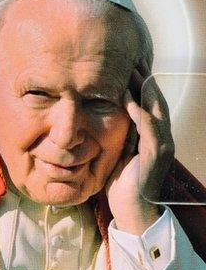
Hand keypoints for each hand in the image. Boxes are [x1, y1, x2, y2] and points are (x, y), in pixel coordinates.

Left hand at [105, 59, 173, 234]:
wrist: (130, 209)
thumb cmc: (121, 180)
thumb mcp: (119, 150)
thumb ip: (120, 132)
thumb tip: (106, 111)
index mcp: (154, 134)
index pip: (150, 102)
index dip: (140, 83)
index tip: (126, 65)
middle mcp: (163, 137)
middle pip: (155, 100)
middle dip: (143, 80)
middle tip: (130, 60)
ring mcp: (162, 145)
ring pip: (155, 110)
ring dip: (142, 90)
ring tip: (130, 72)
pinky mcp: (156, 155)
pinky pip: (149, 129)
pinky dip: (139, 112)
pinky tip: (128, 100)